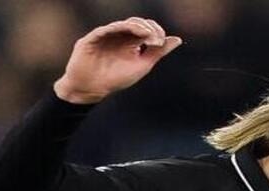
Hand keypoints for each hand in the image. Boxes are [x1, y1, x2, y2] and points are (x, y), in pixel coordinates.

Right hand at [54, 17, 182, 104]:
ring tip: (147, 35)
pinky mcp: (93, 38)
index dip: (155, 31)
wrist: (91, 90)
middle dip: (148, 28)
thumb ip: (158, 52)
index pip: (146, 28)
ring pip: (123, 24)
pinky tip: (129, 32)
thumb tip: (177, 39)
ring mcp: (106, 35)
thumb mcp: (142, 65)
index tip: (160, 43)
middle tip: (156, 39)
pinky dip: (119, 28)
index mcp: (131, 41)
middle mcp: (119, 35)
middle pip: (136, 22)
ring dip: (137, 27)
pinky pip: (106, 29)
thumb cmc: (115, 79)